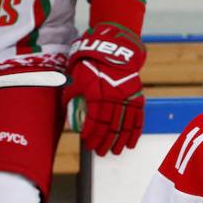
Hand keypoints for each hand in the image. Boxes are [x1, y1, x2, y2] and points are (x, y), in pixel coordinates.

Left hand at [63, 23, 145, 155]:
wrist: (114, 51)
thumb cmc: (92, 64)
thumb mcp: (77, 77)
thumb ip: (71, 94)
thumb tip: (64, 109)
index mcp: (97, 95)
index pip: (94, 120)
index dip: (91, 133)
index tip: (87, 142)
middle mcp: (113, 98)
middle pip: (110, 127)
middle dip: (104, 142)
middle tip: (100, 152)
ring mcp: (127, 98)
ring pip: (124, 125)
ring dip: (120, 141)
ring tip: (115, 151)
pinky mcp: (137, 96)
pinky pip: (137, 118)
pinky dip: (135, 132)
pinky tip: (131, 143)